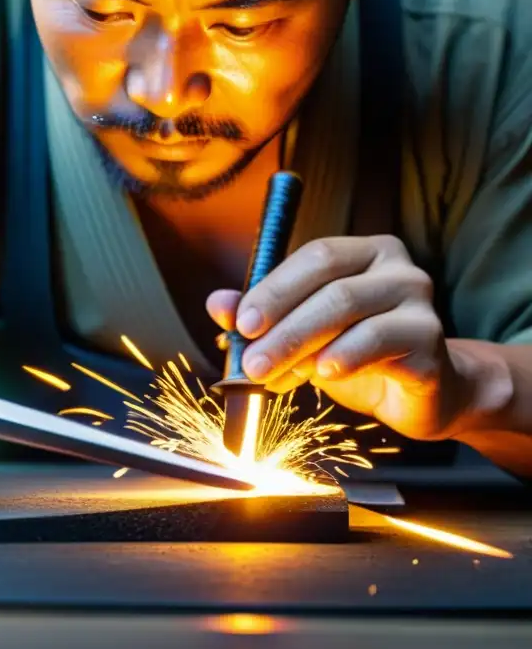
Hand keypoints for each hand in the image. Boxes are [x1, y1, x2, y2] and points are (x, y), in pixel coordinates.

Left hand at [207, 235, 469, 441]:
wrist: (418, 394)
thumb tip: (218, 304)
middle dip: (282, 326)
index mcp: (365, 254)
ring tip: (273, 375)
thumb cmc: (354, 354)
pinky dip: (343, 358)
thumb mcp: (302, 333)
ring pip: (350, 312)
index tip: (241, 323)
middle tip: (250, 360)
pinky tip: (321, 374)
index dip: (275, 288)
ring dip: (301, 346)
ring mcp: (420, 303)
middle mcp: (399, 270)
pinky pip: (380, 343)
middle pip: (331, 287)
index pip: (316, 257)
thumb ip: (261, 315)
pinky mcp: (430, 342)